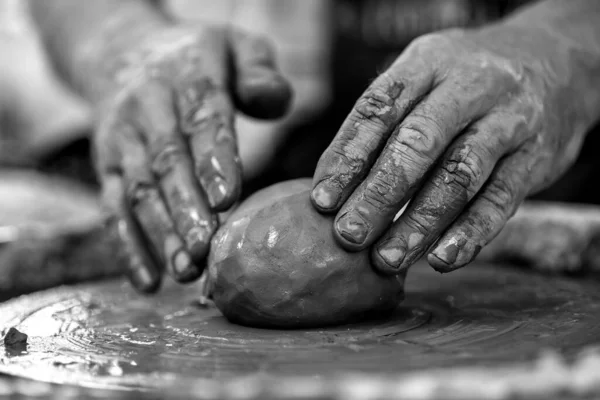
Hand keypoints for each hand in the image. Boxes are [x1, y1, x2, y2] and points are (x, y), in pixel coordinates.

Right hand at [96, 24, 291, 291]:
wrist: (124, 52)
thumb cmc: (198, 58)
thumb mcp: (234, 44)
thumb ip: (259, 69)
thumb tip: (273, 101)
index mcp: (187, 78)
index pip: (201, 120)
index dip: (213, 160)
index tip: (228, 200)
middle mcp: (148, 109)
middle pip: (165, 163)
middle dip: (185, 210)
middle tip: (206, 251)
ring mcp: (123, 140)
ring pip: (139, 191)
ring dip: (160, 234)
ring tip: (187, 271)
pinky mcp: (109, 166)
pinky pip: (112, 208)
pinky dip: (128, 246)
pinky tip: (150, 282)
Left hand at [311, 27, 586, 273]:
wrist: (556, 63)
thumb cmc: (464, 82)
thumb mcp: (423, 76)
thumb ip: (382, 121)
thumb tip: (329, 187)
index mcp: (428, 62)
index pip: (379, 110)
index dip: (347, 157)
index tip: (322, 201)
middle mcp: (471, 85)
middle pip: (418, 143)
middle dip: (378, 194)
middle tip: (348, 236)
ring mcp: (509, 119)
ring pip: (459, 175)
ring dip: (419, 222)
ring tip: (387, 258)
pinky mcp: (536, 157)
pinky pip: (501, 199)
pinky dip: (470, 233)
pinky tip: (441, 259)